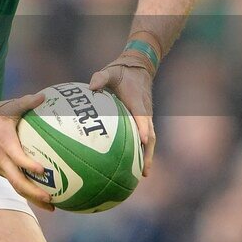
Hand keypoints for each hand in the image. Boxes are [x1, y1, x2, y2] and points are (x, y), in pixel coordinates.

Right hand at [0, 93, 55, 211]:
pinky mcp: (1, 171)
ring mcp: (1, 168)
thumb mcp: (7, 108)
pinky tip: (42, 196)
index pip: (17, 158)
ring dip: (32, 197)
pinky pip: (15, 183)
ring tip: (52, 206)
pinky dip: (27, 191)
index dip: (29, 165)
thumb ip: (26, 103)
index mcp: (5, 145)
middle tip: (51, 200)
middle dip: (34, 194)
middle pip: (18, 182)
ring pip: (17, 187)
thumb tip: (44, 96)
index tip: (43, 170)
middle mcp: (2, 160)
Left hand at [89, 60, 155, 175]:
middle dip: (148, 153)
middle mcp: (145, 112)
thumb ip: (100, 77)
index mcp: (137, 102)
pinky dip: (142, 150)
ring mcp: (146, 116)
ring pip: (149, 139)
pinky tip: (133, 163)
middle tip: (144, 171)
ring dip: (147, 156)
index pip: (142, 117)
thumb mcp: (111, 71)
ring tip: (142, 174)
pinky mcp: (143, 119)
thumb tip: (90, 87)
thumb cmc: (122, 71)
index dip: (143, 129)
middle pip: (150, 136)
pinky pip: (144, 136)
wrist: (139, 67)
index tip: (143, 141)